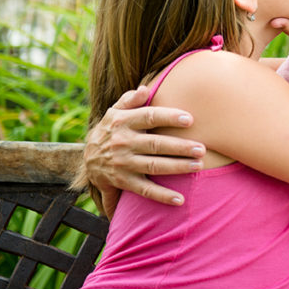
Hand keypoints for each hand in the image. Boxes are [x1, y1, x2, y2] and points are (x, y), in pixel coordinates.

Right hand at [83, 85, 204, 216]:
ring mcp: (123, 164)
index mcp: (123, 122)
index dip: (169, 117)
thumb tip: (144, 89)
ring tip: (198, 165)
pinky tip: (180, 199)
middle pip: (155, 144)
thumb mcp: (115, 112)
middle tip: (202, 148)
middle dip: (180, 147)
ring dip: (177, 167)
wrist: (87, 159)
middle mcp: (123, 143)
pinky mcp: (123, 182)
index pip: (149, 117)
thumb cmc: (112, 130)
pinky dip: (162, 196)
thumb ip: (130, 100)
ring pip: (154, 166)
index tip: (190, 119)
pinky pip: (145, 191)